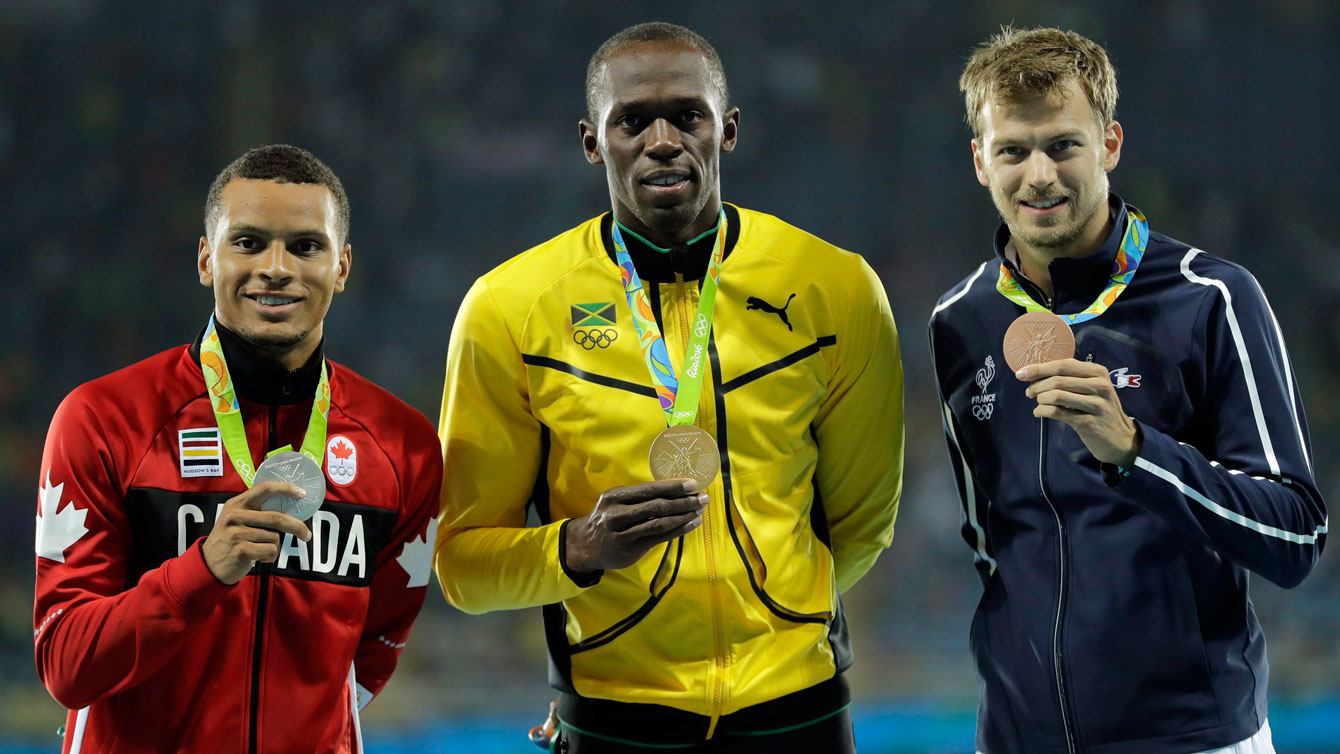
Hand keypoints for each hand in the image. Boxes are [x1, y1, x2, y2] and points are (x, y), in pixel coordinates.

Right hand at [202, 481, 312, 584]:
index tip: (303, 494)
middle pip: (277, 518)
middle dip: (297, 527)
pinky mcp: (240, 549)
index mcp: (237, 503)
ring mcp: (236, 532)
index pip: (265, 488)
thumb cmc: (231, 541)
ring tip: (262, 550)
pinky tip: (258, 558)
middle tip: (307, 535)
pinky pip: (270, 551)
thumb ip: (257, 512)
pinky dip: (270, 557)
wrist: (209, 565)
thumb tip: (292, 509)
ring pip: (275, 537)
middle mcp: (235, 515)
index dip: (286, 489)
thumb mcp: (237, 520)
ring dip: (275, 547)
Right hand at [564, 479, 706, 573]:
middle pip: (657, 506)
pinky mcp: (631, 549)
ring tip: (699, 510)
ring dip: (683, 516)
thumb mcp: (616, 501)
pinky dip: (678, 530)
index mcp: (615, 496)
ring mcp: (624, 533)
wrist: (585, 545)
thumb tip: (675, 489)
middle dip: (684, 501)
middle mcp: (617, 514)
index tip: (693, 483)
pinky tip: (691, 524)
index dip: (673, 486)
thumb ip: (639, 497)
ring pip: (660, 523)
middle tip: (703, 497)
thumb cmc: (607, 517)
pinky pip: (660, 538)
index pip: (649, 489)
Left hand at [1018, 358, 1140, 465]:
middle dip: (1036, 385)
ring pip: (1056, 395)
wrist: (1122, 439)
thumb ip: (1071, 378)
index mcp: (1098, 372)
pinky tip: (1039, 412)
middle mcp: (1099, 385)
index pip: (1063, 365)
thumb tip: (1036, 372)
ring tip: (1037, 403)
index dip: (1039, 368)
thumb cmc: (1101, 410)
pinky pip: (1057, 412)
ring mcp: (1096, 404)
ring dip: (1039, 399)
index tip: (1021, 374)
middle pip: (1057, 379)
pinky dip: (1042, 411)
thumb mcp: (1093, 388)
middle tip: (1029, 392)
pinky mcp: (1089, 422)